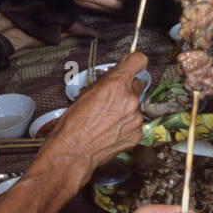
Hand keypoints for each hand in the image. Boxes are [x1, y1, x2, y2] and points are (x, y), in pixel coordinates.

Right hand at [45, 51, 146, 182]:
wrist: (74, 152)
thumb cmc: (73, 124)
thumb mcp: (86, 93)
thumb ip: (106, 81)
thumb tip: (116, 73)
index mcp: (116, 85)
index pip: (138, 61)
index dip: (133, 62)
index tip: (131, 64)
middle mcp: (130, 99)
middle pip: (137, 85)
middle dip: (126, 89)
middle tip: (111, 98)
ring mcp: (135, 118)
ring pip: (135, 106)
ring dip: (125, 109)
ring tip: (107, 120)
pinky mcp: (137, 134)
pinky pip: (135, 123)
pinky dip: (126, 125)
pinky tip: (111, 130)